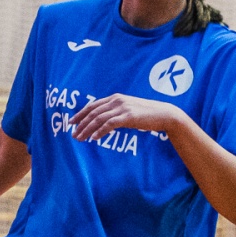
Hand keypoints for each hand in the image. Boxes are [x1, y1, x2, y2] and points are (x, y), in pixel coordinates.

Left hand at [68, 93, 183, 141]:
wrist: (163, 114)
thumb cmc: (146, 114)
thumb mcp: (128, 110)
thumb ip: (116, 112)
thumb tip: (103, 122)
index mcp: (115, 98)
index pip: (93, 105)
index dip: (80, 113)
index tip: (71, 122)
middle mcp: (117, 100)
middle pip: (93, 112)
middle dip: (81, 124)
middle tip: (73, 134)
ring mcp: (122, 108)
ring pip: (99, 119)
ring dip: (87, 129)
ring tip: (80, 138)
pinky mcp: (129, 116)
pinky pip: (110, 124)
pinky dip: (100, 131)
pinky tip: (94, 138)